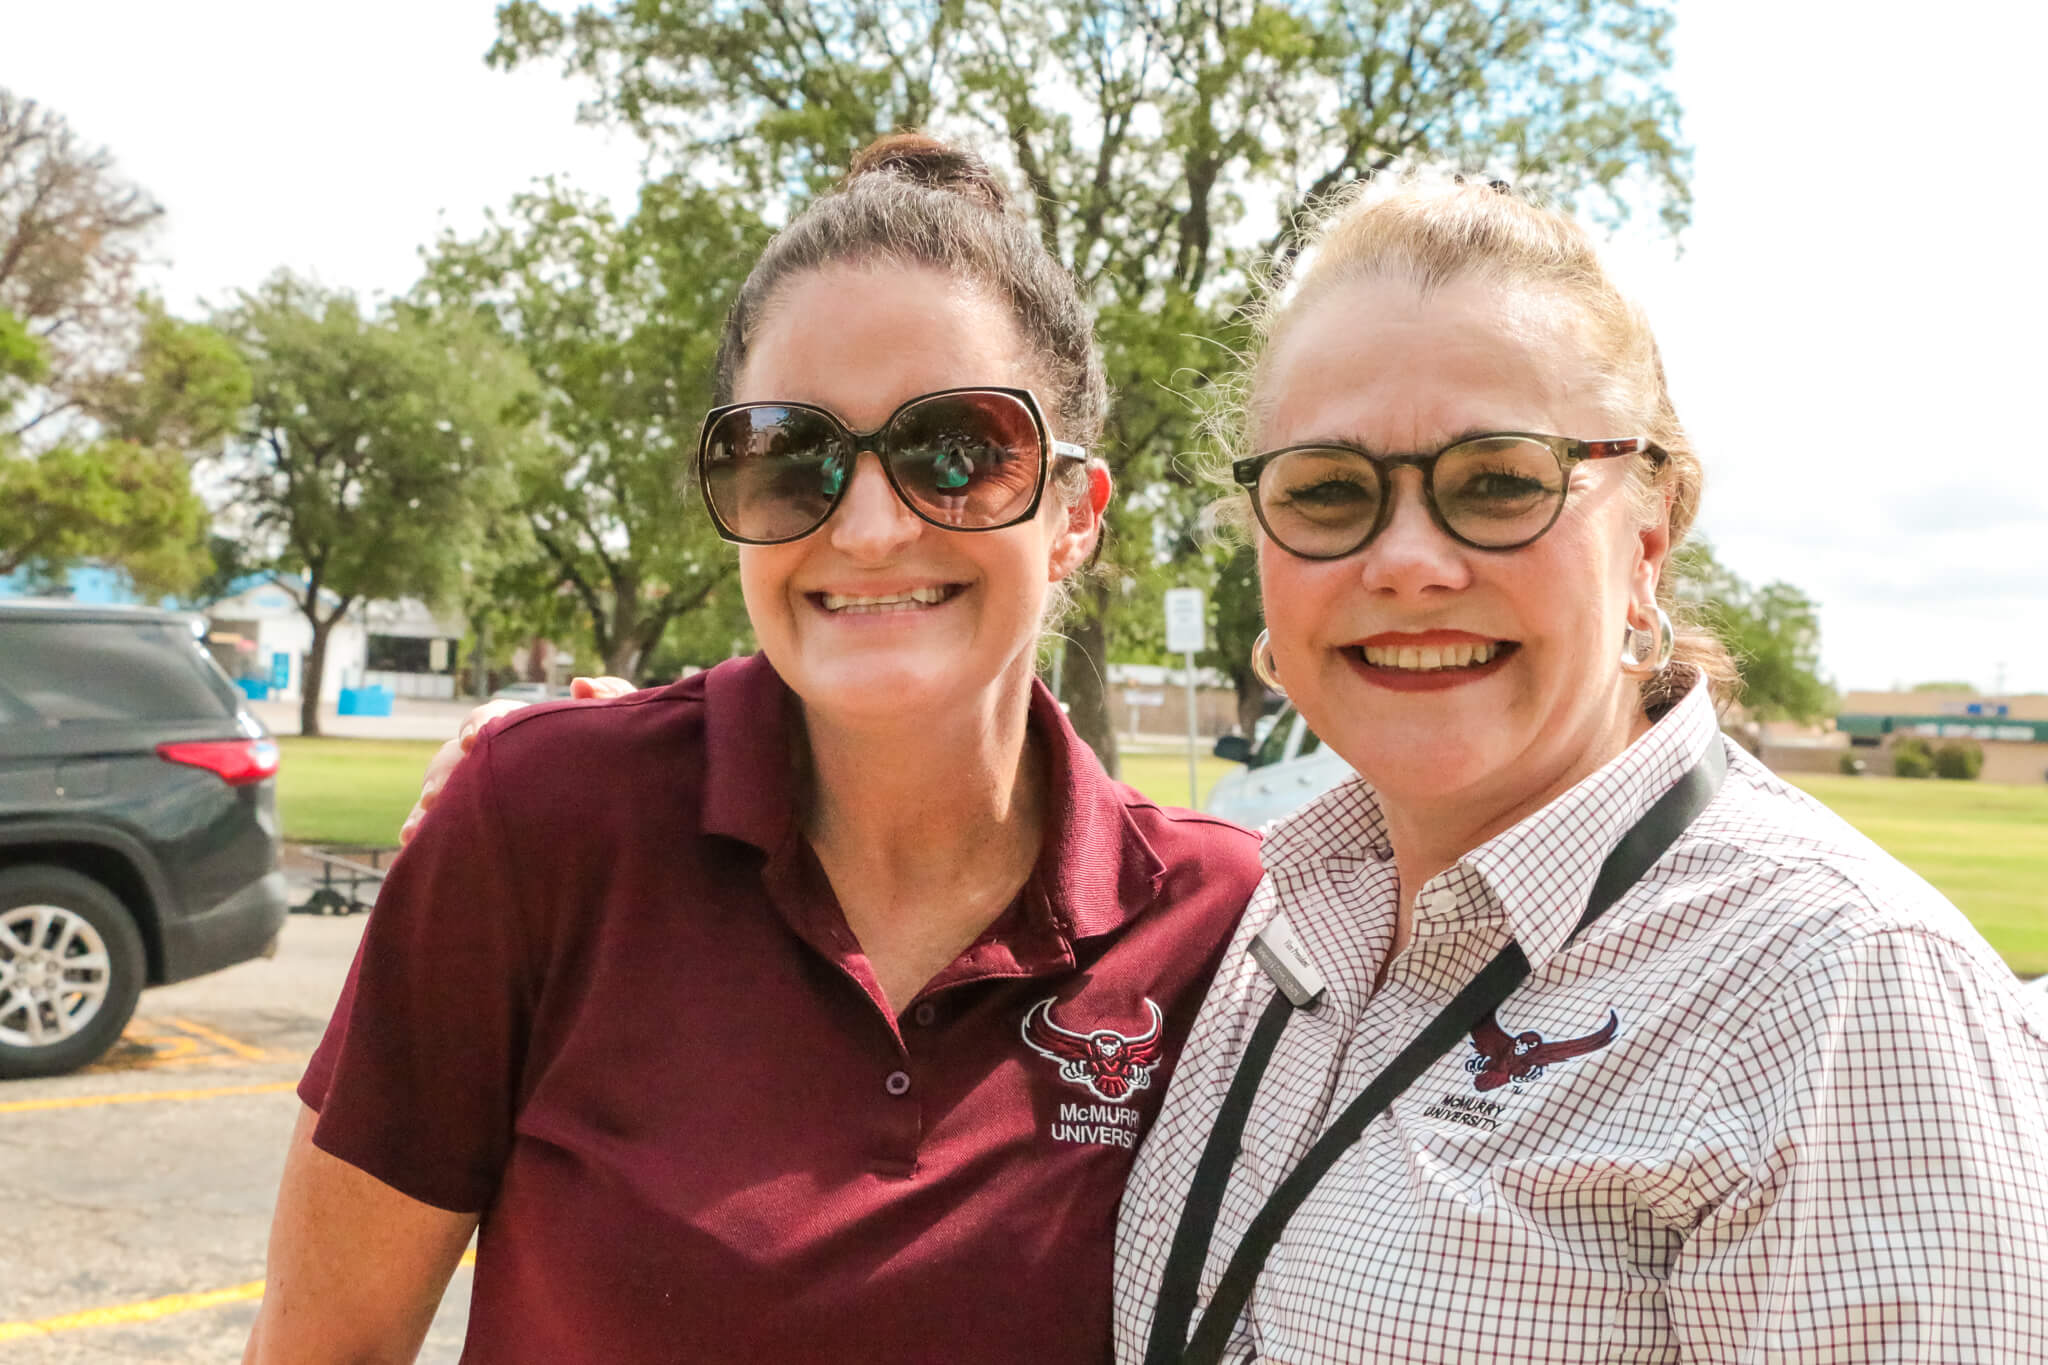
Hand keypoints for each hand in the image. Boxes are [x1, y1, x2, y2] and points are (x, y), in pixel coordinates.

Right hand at [397, 676, 635, 844]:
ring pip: (442, 795)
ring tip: (416, 833)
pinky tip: (416, 848)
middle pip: (452, 758)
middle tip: (435, 799)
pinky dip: (429, 836)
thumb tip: (577, 685)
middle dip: (440, 776)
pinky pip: (448, 830)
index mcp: (522, 729)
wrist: (637, 807)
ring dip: (425, 810)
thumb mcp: (627, 725)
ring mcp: (486, 796)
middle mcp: (496, 760)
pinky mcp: (483, 828)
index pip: (487, 718)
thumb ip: (613, 696)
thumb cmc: (626, 758)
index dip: (476, 726)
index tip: (472, 742)